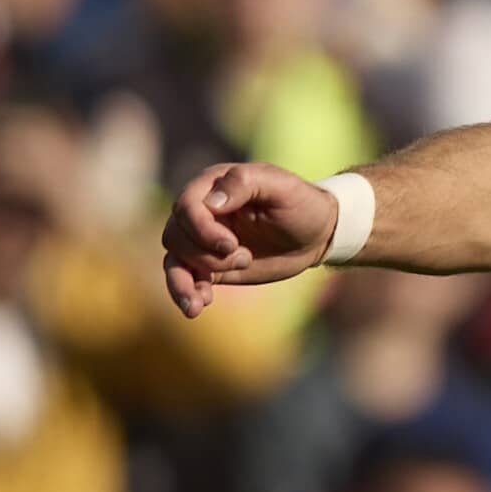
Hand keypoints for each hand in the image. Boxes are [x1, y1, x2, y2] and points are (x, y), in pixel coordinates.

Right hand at [162, 162, 338, 317]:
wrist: (316, 236)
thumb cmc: (301, 204)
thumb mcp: (281, 186)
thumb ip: (244, 184)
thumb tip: (211, 203)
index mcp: (211, 187)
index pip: (185, 208)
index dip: (202, 229)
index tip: (232, 244)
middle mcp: (200, 213)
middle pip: (176, 236)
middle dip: (205, 255)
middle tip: (244, 257)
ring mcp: (203, 241)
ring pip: (174, 259)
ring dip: (184, 281)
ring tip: (202, 300)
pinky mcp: (211, 265)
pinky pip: (184, 278)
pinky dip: (186, 292)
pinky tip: (198, 307)